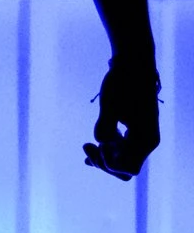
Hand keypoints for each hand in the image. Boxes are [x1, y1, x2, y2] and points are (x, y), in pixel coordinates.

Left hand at [83, 60, 161, 180]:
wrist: (132, 63)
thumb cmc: (122, 83)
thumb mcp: (110, 104)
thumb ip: (105, 125)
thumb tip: (101, 142)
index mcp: (146, 139)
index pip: (127, 168)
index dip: (109, 163)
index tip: (97, 144)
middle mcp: (147, 141)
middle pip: (125, 168)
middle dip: (104, 163)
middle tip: (86, 147)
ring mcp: (141, 136)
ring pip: (123, 160)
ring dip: (104, 157)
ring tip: (86, 148)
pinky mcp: (135, 129)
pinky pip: (122, 148)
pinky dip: (107, 150)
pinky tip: (91, 147)